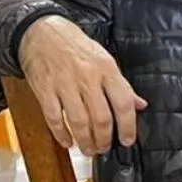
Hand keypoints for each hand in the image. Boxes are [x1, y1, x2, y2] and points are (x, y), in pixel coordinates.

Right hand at [18, 15, 146, 153]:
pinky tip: (67, 142)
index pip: (123, 103)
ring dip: (85, 141)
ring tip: (89, 149)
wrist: (41, 32)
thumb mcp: (104, 59)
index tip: (127, 140)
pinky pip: (54, 118)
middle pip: (101, 118)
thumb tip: (140, 104)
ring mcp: (64, 85)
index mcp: (106, 70)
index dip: (128, 126)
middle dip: (104, 139)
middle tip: (105, 148)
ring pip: (78, 121)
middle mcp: (87, 78)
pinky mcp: (44, 90)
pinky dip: (61, 134)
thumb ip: (121, 85)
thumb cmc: (76, 46)